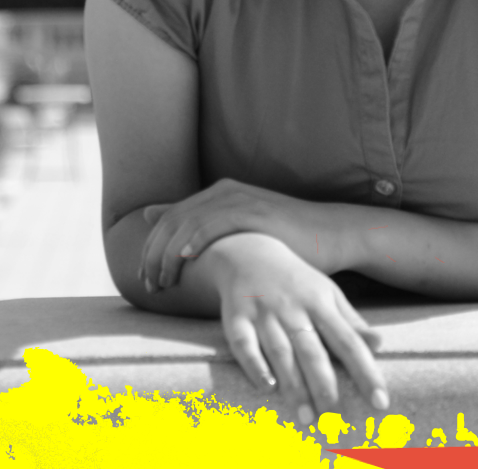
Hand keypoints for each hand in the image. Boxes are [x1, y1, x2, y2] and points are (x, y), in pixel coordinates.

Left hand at [141, 178, 341, 290]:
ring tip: (164, 282)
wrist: (331, 236)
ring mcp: (240, 199)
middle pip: (171, 222)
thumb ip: (198, 224)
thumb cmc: (286, 241)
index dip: (150, 250)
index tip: (146, 280)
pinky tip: (186, 260)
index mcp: (218, 194)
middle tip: (150, 286)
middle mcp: (224, 191)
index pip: (167, 220)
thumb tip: (148, 215)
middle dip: (153, 256)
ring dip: (167, 256)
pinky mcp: (254, 211)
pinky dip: (194, 241)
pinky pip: (213, 224)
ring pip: (186, 224)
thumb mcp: (238, 232)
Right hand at [203, 232, 386, 425]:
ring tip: (306, 417)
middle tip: (337, 421)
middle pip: (313, 351)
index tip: (380, 401)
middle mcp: (293, 308)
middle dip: (326, 386)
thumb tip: (381, 345)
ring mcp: (263, 313)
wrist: (249, 251)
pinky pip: (243, 344)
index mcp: (322, 303)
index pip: (349, 342)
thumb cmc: (297, 282)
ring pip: (281, 353)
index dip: (366, 372)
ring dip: (293, 386)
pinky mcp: (234, 317)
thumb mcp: (328, 294)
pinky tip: (266, 388)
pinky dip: (254, 365)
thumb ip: (352, 322)